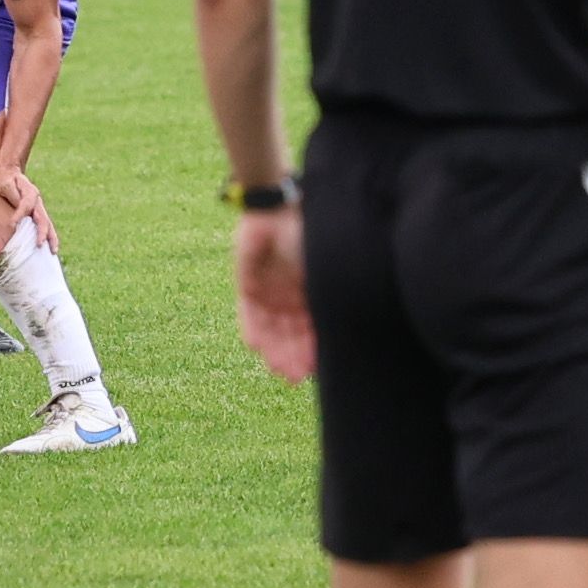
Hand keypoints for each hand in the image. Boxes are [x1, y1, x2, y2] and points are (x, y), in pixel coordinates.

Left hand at [0, 162, 58, 249]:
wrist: (11, 173)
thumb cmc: (7, 180)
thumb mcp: (6, 184)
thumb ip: (13, 197)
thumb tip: (15, 217)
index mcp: (30, 193)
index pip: (26, 206)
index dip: (19, 215)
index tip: (12, 225)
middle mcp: (37, 202)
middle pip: (43, 219)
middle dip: (42, 232)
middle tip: (40, 245)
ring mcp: (39, 208)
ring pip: (48, 224)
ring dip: (51, 237)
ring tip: (53, 251)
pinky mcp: (37, 213)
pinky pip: (45, 225)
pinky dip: (49, 235)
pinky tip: (50, 246)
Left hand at [233, 207, 313, 384]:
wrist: (279, 209)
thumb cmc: (311, 238)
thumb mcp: (323, 273)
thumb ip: (326, 302)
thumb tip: (340, 334)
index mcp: (312, 294)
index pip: (312, 331)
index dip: (312, 351)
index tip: (313, 371)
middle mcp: (291, 297)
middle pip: (291, 335)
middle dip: (293, 356)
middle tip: (294, 377)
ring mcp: (269, 291)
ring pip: (271, 328)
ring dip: (275, 349)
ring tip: (277, 368)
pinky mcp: (247, 283)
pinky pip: (249, 312)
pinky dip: (252, 329)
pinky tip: (256, 347)